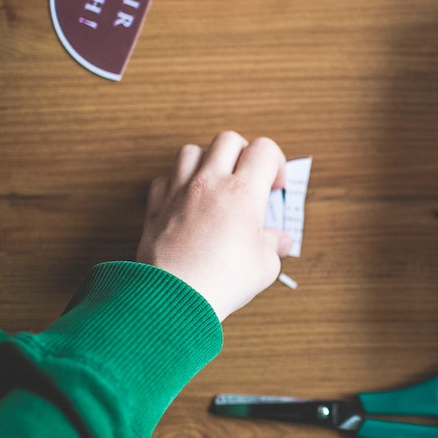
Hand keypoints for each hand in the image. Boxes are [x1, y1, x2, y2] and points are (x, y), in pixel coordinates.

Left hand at [136, 131, 292, 320]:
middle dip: (243, 153)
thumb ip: (273, 246)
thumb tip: (280, 242)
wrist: (176, 298)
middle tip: (248, 178)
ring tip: (215, 184)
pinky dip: (176, 183)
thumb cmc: (221, 282)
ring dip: (207, 161)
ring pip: (191, 150)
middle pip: (228, 139)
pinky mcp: (156, 207)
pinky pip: (164, 178)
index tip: (274, 186)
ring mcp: (180, 192)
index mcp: (243, 192)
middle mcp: (210, 183)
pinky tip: (186, 201)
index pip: (264, 149)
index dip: (275, 163)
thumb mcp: (264, 266)